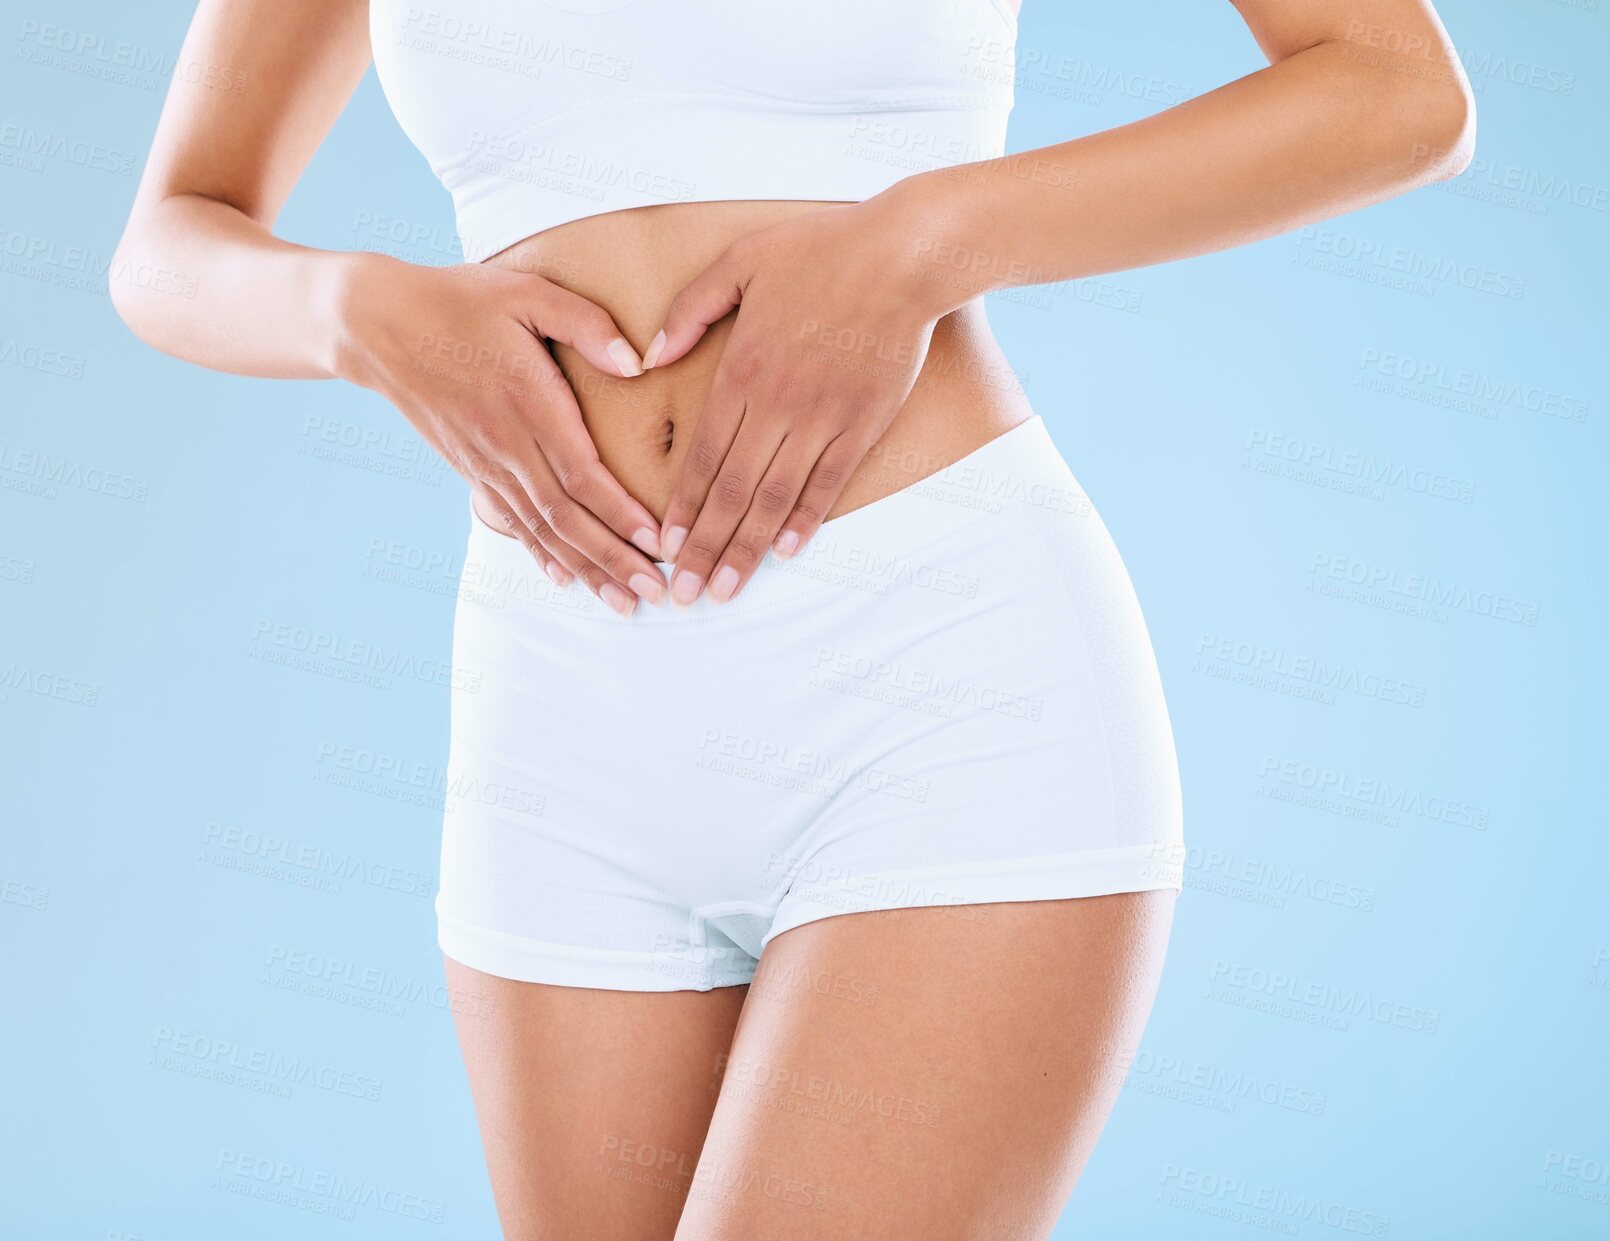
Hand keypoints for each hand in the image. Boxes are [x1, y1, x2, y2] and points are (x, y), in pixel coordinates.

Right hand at [336, 252, 664, 614]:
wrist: (376, 323)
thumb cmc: (459, 299)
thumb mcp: (526, 292)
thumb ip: (586, 324)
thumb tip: (637, 363)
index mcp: (527, 401)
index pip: (582, 473)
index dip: (620, 513)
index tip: (657, 542)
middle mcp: (506, 443)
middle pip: (567, 516)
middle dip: (614, 558)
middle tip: (656, 592)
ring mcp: (484, 462)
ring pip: (541, 529)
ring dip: (585, 568)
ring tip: (623, 603)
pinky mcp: (469, 469)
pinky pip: (511, 520)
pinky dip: (541, 553)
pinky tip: (567, 579)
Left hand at [643, 195, 944, 605]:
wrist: (903, 257)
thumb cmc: (820, 251)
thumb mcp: (740, 261)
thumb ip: (690, 309)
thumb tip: (650, 354)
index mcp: (741, 371)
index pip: (701, 456)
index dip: (682, 509)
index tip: (664, 548)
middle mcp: (776, 405)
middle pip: (731, 492)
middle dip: (704, 549)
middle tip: (684, 595)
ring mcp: (821, 419)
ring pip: (775, 499)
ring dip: (748, 550)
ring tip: (727, 590)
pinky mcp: (861, 425)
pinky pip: (827, 484)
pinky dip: (805, 521)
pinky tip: (785, 552)